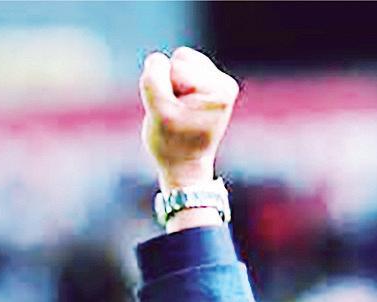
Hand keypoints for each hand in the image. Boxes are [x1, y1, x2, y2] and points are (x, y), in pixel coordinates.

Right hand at [140, 47, 238, 190]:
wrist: (184, 167)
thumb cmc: (171, 144)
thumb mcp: (158, 113)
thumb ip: (153, 80)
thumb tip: (157, 59)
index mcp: (218, 89)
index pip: (176, 66)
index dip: (164, 89)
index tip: (172, 116)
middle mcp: (224, 83)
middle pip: (181, 59)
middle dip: (170, 85)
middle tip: (175, 114)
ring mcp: (219, 84)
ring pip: (180, 63)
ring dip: (172, 86)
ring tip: (178, 112)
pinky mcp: (210, 86)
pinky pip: (182, 70)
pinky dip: (176, 88)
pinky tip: (182, 109)